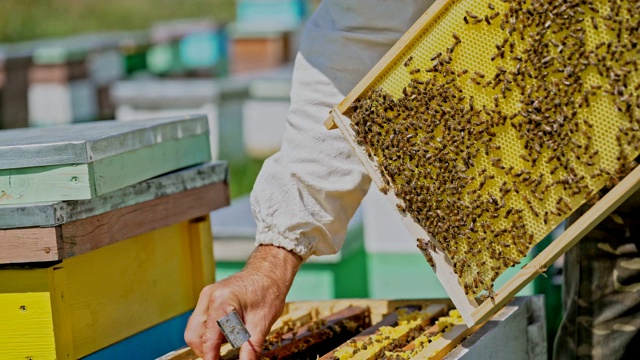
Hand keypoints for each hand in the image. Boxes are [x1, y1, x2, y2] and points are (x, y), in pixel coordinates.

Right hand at [185, 245, 302, 359]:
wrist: (270, 272)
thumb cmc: (269, 291)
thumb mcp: (262, 323)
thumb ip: (251, 348)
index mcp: (220, 301)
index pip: (208, 339)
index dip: (212, 358)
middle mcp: (208, 297)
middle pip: (194, 335)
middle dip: (207, 350)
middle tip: (223, 357)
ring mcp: (206, 297)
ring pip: (196, 329)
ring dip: (209, 342)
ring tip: (230, 343)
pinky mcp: (208, 299)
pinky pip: (202, 322)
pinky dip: (212, 332)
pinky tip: (228, 333)